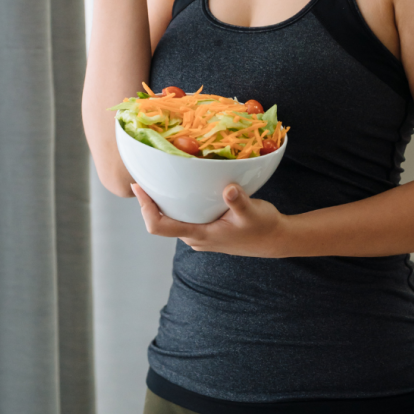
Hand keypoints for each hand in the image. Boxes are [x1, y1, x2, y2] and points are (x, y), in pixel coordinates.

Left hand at [131, 183, 287, 256]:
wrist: (275, 239)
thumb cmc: (263, 228)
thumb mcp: (253, 212)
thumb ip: (239, 202)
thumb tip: (228, 188)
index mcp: (199, 235)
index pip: (160, 226)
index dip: (145, 208)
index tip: (138, 187)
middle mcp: (194, 237)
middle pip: (161, 220)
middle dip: (150, 200)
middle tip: (144, 174)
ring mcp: (199, 235)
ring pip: (172, 218)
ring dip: (164, 201)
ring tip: (159, 176)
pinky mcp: (206, 229)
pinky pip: (184, 215)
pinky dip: (179, 201)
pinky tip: (182, 185)